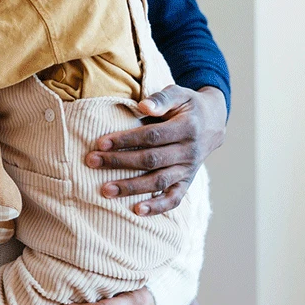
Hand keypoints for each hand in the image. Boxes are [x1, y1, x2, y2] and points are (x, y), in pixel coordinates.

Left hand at [87, 85, 226, 214]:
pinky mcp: (187, 182)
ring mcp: (188, 170)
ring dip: (131, 187)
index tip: (101, 143)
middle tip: (92, 162)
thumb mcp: (179, 94)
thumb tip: (143, 106)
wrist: (213, 122)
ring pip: (158, 182)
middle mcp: (189, 152)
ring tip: (105, 190)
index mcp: (187, 128)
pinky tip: (136, 211)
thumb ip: (162, 98)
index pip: (152, 136)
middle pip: (151, 160)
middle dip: (119, 162)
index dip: (126, 140)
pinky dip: (157, 207)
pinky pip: (174, 199)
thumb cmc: (187, 106)